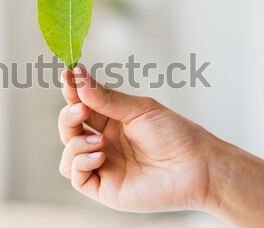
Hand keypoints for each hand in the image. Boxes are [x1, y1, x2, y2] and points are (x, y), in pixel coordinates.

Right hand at [58, 67, 214, 211]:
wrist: (196, 167)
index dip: (72, 92)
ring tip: (99, 140)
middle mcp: (104, 142)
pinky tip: (100, 154)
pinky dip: (80, 162)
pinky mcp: (104, 188)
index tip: (67, 76)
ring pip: (68, 153)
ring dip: (74, 142)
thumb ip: (105, 97)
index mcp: (112, 122)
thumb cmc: (174, 134)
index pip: (81, 105)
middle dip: (69, 116)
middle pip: (70, 128)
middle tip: (80, 108)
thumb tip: (77, 77)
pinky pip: (75, 176)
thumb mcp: (138, 109)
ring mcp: (103, 165)